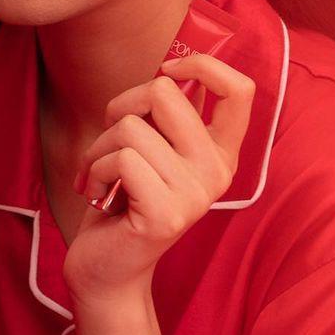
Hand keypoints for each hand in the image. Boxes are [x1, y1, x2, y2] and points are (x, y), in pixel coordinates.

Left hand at [61, 54, 255, 307]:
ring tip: (101, 175)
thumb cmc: (123, 201)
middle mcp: (217, 172)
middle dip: (122, 106)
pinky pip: (121, 158)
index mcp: (220, 153)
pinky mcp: (167, 214)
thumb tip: (168, 69)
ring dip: (99, 147)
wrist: (107, 270)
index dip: (202, 64)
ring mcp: (196, 194)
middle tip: (111, 140)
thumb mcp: (151, 150)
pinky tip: (98, 193)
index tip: (166, 73)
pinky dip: (94, 170)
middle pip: (165, 93)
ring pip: (131, 127)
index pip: (240, 89)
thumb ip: (165, 116)